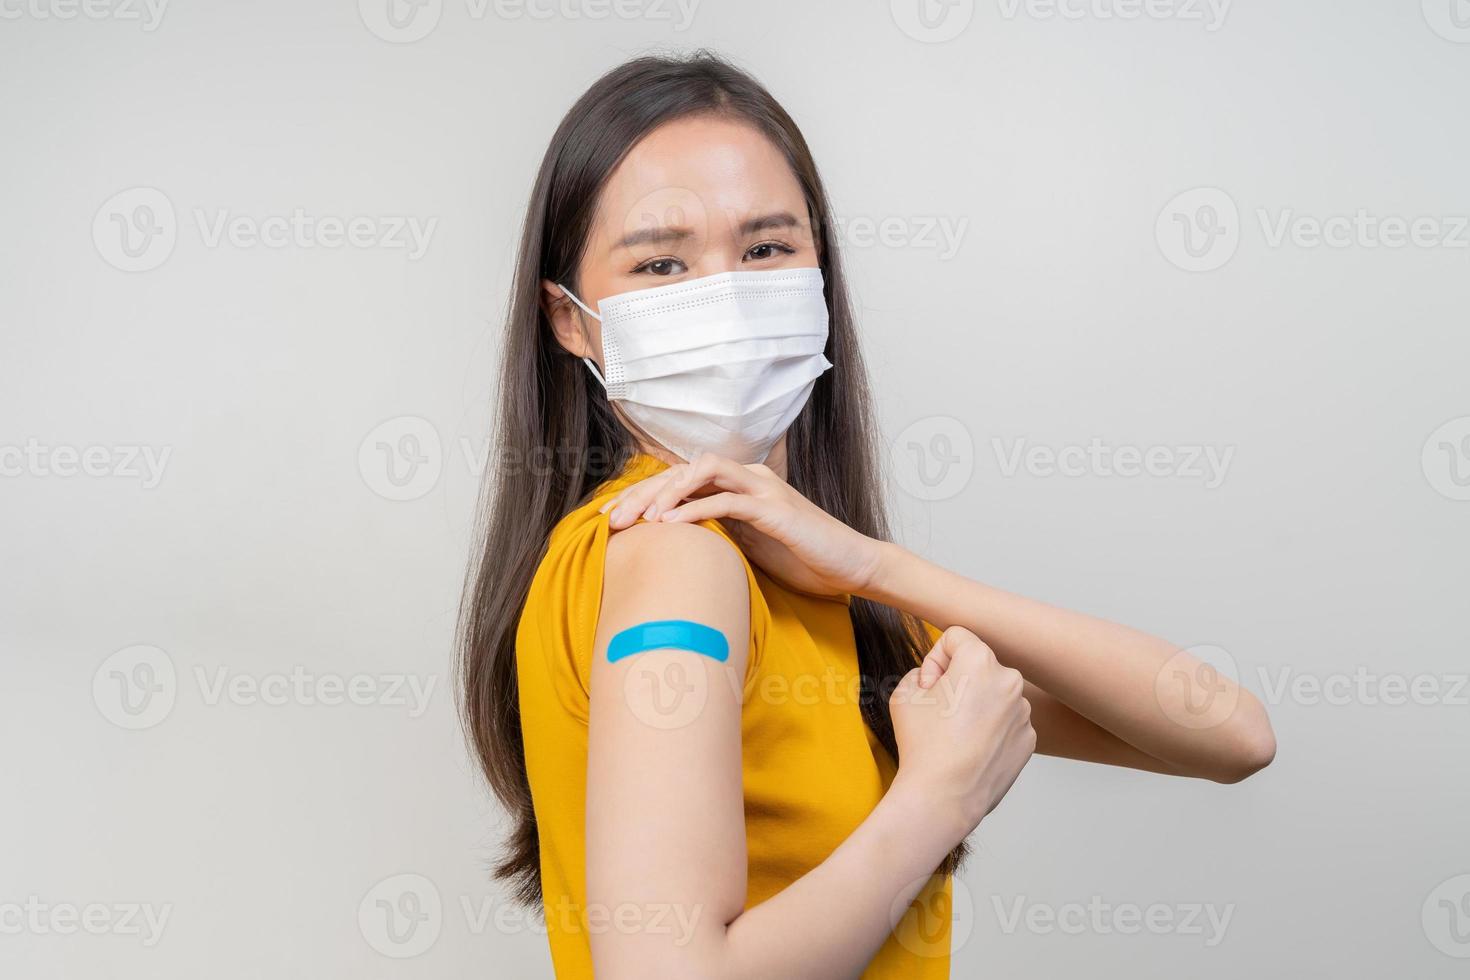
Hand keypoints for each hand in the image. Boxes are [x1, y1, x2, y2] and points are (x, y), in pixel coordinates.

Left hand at [603, 452, 883, 596]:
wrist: (851, 567)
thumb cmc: (803, 559)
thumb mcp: (750, 546)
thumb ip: (720, 534)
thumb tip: (677, 545)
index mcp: (741, 484)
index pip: (683, 479)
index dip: (643, 493)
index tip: (611, 517)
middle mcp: (750, 477)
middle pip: (684, 470)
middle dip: (644, 491)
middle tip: (613, 519)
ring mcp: (764, 489)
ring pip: (704, 472)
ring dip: (667, 492)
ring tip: (640, 519)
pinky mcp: (775, 510)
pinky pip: (728, 500)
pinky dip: (696, 508)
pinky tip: (670, 523)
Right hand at [888, 626, 1035, 840]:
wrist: (943, 796)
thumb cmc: (922, 744)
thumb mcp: (904, 693)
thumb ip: (921, 672)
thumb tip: (938, 680)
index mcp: (980, 661)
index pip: (956, 637)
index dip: (934, 660)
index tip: (928, 687)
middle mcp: (1010, 680)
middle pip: (978, 665)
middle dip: (958, 681)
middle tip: (940, 712)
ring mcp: (1023, 712)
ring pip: (993, 694)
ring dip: (976, 705)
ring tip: (955, 735)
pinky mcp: (1029, 738)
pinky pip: (1006, 721)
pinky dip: (990, 729)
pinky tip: (971, 749)